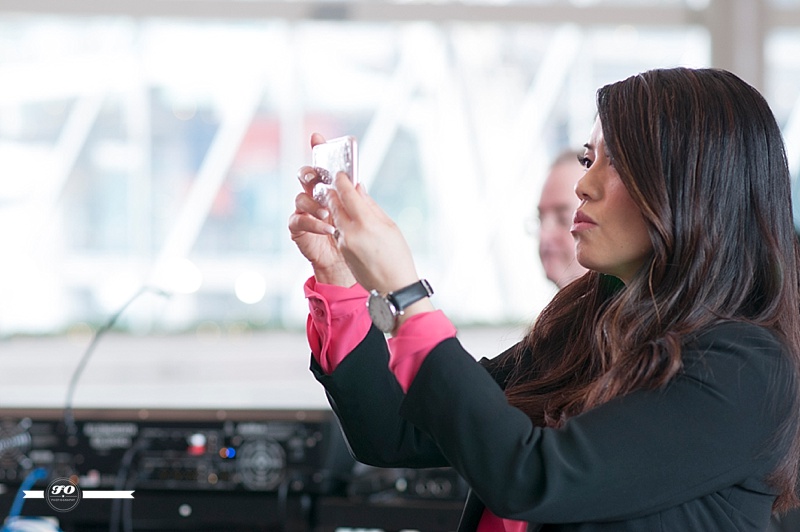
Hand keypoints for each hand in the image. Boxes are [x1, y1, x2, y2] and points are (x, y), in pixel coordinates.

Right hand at [288, 133, 355, 286]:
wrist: (344, 265)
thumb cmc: (352, 238)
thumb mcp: (358, 216)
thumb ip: (354, 199)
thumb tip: (357, 183)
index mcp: (329, 188)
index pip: (323, 165)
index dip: (317, 149)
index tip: (317, 137)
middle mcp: (313, 196)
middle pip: (305, 176)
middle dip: (309, 174)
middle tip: (316, 178)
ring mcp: (303, 211)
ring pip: (300, 198)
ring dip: (314, 204)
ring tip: (328, 214)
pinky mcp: (298, 228)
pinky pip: (298, 220)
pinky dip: (313, 223)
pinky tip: (327, 229)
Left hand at [325, 171, 419, 294]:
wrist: (392, 287)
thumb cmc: (398, 256)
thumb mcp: (390, 226)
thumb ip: (371, 206)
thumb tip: (359, 189)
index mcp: (365, 223)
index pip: (347, 194)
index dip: (342, 181)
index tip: (341, 173)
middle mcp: (350, 232)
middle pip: (335, 204)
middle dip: (334, 192)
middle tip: (337, 183)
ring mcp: (343, 243)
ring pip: (334, 217)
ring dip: (336, 207)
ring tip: (343, 199)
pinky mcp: (341, 252)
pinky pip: (338, 231)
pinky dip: (341, 222)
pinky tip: (350, 220)